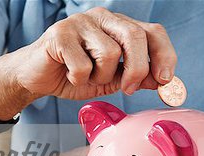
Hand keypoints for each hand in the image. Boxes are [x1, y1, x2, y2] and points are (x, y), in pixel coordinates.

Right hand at [15, 7, 177, 99]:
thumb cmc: (76, 75)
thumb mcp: (113, 80)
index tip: (165, 80)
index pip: (153, 32)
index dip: (164, 55)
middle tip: (128, 89)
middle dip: (137, 70)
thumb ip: (137, 78)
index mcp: (119, 26)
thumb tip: (163, 81)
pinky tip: (70, 75)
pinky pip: (83, 64)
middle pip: (135, 37)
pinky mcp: (60, 33)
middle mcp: (103, 18)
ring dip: (100, 77)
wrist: (38, 78)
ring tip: (87, 77)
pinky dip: (79, 79)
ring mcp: (80, 22)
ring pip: (109, 53)